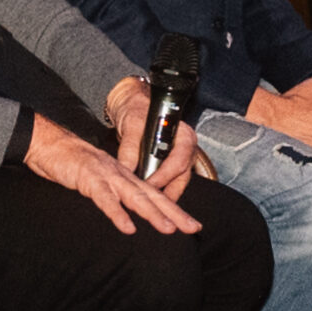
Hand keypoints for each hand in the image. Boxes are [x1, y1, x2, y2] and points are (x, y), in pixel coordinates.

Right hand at [25, 112, 201, 234]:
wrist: (51, 145)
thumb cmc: (74, 166)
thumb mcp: (99, 181)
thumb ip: (115, 194)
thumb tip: (128, 214)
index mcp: (126, 176)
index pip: (155, 194)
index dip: (175, 209)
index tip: (192, 225)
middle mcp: (122, 175)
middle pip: (153, 196)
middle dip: (175, 213)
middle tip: (194, 228)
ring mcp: (107, 176)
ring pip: (135, 197)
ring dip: (153, 214)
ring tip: (169, 229)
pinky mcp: (89, 180)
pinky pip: (106, 199)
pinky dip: (118, 213)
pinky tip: (128, 228)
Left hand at [105, 74, 196, 203]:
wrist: (132, 104)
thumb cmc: (137, 109)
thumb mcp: (132, 126)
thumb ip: (130, 148)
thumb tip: (126, 169)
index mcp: (182, 135)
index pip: (177, 162)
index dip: (162, 177)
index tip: (146, 187)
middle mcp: (185, 148)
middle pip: (181, 177)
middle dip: (165, 193)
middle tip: (148, 205)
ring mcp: (179, 157)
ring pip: (176, 182)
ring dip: (162, 194)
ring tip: (147, 206)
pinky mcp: (170, 163)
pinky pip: (169, 181)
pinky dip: (158, 189)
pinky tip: (146, 197)